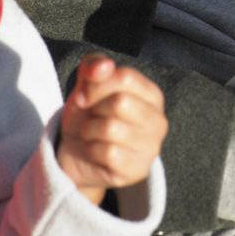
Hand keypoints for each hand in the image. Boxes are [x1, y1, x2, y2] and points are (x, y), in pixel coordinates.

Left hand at [56, 55, 167, 207]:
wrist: (76, 153)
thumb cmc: (88, 113)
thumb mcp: (87, 84)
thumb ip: (94, 66)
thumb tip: (105, 65)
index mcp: (152, 94)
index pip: (125, 77)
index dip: (96, 84)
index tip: (83, 96)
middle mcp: (159, 120)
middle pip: (120, 102)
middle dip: (94, 109)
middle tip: (90, 118)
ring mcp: (151, 147)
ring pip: (111, 128)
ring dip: (90, 130)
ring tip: (92, 134)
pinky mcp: (139, 170)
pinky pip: (108, 153)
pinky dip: (92, 150)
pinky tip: (95, 152)